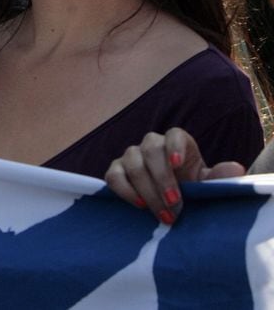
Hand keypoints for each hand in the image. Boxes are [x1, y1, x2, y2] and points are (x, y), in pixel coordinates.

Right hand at [104, 128, 244, 223]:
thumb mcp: (208, 185)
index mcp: (177, 143)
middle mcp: (151, 145)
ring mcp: (131, 157)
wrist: (171, 204)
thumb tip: (235, 169)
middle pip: (151, 150)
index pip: (174, 135)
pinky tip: (140, 205)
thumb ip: (220, 177)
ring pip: (132, 163)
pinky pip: (113, 176)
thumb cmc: (192, 191)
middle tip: (175, 204)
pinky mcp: (116, 171)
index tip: (179, 165)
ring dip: (147, 190)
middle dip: (162, 178)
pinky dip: (124, 190)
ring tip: (163, 214)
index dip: (175, 147)